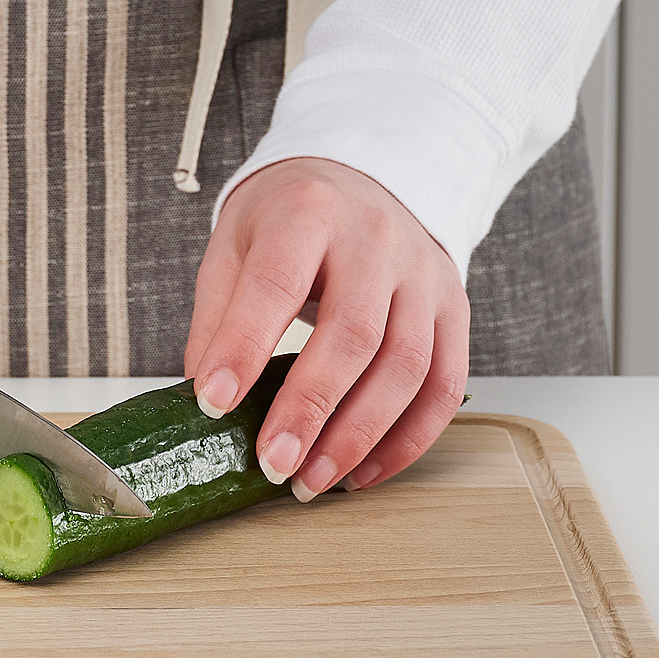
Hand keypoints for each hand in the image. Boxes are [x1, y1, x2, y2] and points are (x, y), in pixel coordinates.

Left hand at [183, 157, 468, 496]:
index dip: (244, 346)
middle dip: (310, 408)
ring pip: (407, 366)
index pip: (276, 282)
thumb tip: (204, 398)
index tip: (213, 402)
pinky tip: (365, 470)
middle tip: (273, 464)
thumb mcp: (234, 244)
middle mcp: (375, 239)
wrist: (359, 177)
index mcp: (307, 211)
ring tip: (313, 480)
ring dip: (361, 436)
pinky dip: (408, 440)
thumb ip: (218, 316)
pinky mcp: (454, 307)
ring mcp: (423, 274)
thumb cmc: (289, 219)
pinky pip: (445, 384)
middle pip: (353, 333)